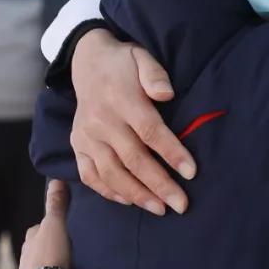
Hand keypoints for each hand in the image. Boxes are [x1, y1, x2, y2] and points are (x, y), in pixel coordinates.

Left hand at [16, 181, 70, 268]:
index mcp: (31, 235)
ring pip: (42, 258)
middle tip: (69, 244)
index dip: (54, 224)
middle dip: (52, 242)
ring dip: (51, 258)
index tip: (66, 226)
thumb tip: (55, 180)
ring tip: (67, 260)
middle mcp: (26, 251)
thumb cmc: (49, 255)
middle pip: (41, 242)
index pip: (42, 225)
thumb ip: (56, 204)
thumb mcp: (56, 224)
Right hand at [71, 29, 194, 214]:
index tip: (191, 172)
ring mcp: (86, 136)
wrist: (87, 62)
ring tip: (160, 209)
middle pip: (133, 159)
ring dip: (136, 194)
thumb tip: (167, 94)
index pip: (150, 131)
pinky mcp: (77, 146)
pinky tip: (130, 201)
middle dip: (159, 184)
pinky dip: (109, 192)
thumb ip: (155, 75)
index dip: (171, 153)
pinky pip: (89, 176)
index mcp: (122, 100)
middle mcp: (101, 121)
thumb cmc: (124, 64)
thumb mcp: (142, 58)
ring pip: (111, 173)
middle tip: (181, 204)